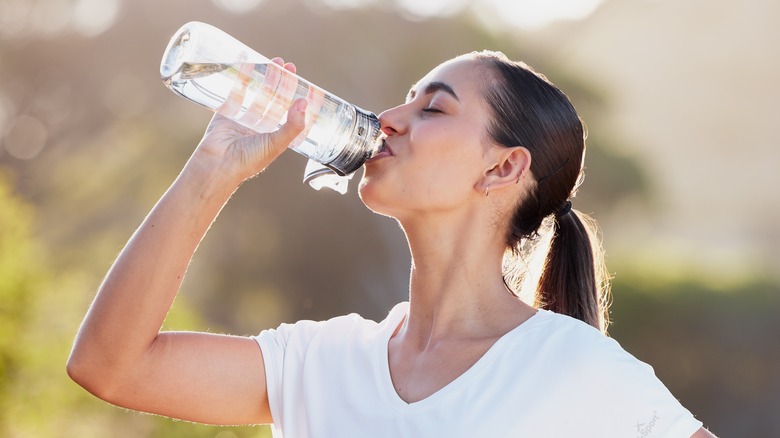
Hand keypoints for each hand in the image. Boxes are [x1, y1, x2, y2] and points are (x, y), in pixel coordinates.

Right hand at [194, 57, 307, 182]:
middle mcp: (260, 127)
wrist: (218, 164)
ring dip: (266, 77)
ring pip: (257, 93)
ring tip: (274, 62)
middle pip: (274, 99)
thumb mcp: (276, 144)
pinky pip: (236, 91)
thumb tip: (304, 103)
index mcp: (274, 136)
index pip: (289, 112)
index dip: (296, 98)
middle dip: (282, 82)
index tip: (304, 83)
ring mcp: (243, 118)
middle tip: (288, 66)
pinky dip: (242, 78)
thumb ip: (292, 126)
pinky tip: (248, 63)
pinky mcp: (226, 112)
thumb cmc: (249, 160)